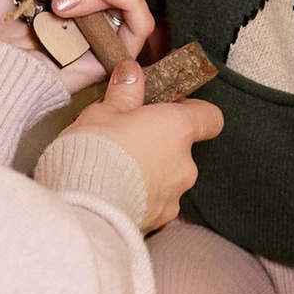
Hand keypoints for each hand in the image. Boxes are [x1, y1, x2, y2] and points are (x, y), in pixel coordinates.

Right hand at [68, 67, 222, 230]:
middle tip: (128, 140)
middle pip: (183, 150)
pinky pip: (154, 203)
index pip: (210, 117)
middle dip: (159, 145)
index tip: (174, 108)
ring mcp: (174, 195)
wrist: (84, 205)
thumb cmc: (95, 152)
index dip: (194, 111)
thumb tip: (132, 73)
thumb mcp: (103, 112)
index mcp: (177, 129)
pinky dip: (140, 198)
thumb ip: (124, 93)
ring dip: (150, 174)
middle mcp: (184, 164)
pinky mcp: (159, 220)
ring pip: (168, 179)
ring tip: (116, 171)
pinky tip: (115, 193)